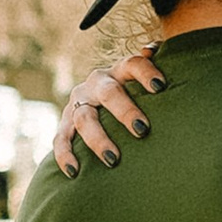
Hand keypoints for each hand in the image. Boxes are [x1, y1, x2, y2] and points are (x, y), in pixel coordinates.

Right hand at [52, 48, 165, 173]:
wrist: (99, 101)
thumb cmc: (134, 92)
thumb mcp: (143, 79)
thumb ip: (151, 66)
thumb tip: (154, 49)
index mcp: (119, 70)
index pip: (133, 64)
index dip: (146, 72)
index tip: (160, 86)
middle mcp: (96, 83)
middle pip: (109, 93)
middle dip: (125, 111)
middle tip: (142, 130)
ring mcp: (78, 102)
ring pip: (85, 118)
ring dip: (98, 139)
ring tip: (113, 159)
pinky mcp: (65, 122)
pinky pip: (61, 138)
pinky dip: (65, 155)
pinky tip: (74, 171)